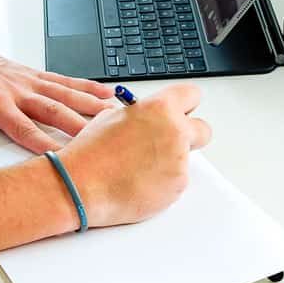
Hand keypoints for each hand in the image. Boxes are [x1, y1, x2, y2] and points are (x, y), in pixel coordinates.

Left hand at [0, 43, 115, 161]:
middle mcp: (16, 89)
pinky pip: (63, 80)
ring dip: (89, 104)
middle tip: (101, 139)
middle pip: (52, 111)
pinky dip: (85, 86)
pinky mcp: (33, 73)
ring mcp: (28, 80)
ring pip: (64, 94)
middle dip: (77, 125)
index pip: (23, 128)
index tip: (61, 157)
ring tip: (113, 116)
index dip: (42, 143)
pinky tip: (105, 93)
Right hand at [56, 82, 211, 226]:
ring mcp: (179, 162)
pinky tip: (138, 183)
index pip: (191, 95)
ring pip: (185, 159)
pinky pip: (176, 182)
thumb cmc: (90, 153)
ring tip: (137, 168)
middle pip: (203, 130)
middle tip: (168, 143)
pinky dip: (161, 184)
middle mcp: (176, 132)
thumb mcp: (112, 117)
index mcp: (161, 108)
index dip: (185, 105)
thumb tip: (148, 119)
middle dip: (190, 136)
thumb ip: (141, 115)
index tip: (182, 111)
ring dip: (169, 163)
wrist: (80, 185)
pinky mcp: (177, 187)